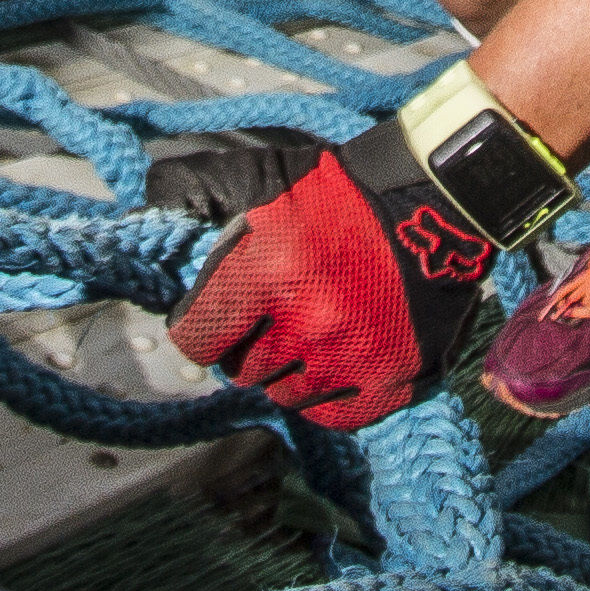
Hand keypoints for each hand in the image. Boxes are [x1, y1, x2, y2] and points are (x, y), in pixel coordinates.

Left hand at [167, 121, 494, 429]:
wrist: (434, 203)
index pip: (196, 337)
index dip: (196, 326)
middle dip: (244, 345)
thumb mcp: (263, 176)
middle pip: (241, 369)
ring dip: (284, 371)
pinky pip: (333, 415)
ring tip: (303, 333)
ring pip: (284, 395)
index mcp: (268, 271)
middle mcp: (307, 324)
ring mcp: (351, 359)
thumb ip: (199, 189)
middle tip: (266, 317)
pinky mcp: (391, 382)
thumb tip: (154, 200)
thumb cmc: (343, 191)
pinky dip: (325, 394)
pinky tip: (331, 360)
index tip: (205, 320)